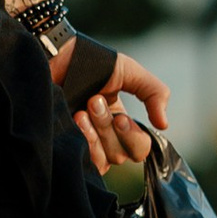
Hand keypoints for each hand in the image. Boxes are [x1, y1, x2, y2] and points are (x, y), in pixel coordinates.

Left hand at [53, 45, 170, 174]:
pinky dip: (83, 143)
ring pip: (104, 160)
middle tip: (94, 101)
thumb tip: (163, 125)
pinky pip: (85, 162)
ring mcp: (84, 142)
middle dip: (108, 127)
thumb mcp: (128, 71)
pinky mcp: (66, 144)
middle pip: (121, 154)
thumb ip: (153, 92)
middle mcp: (104, 136)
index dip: (133, 137)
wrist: (52, 54)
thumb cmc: (88, 60)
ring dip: (95, 135)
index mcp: (121, 120)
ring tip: (81, 111)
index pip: (140, 148)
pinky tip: (75, 121)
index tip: (122, 118)